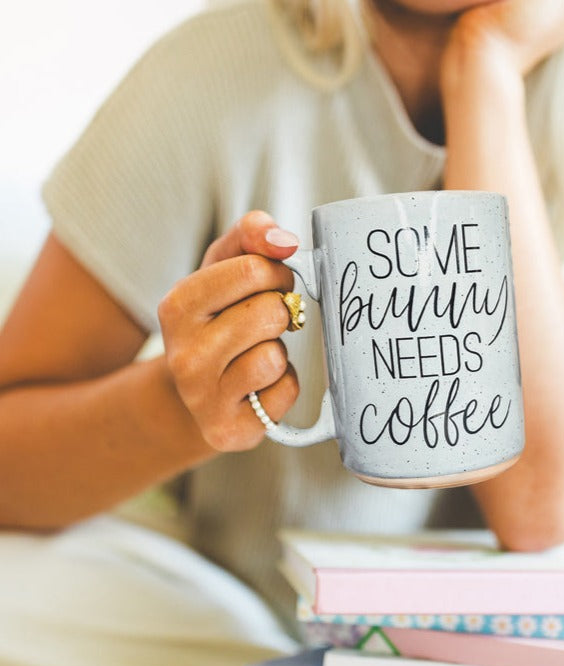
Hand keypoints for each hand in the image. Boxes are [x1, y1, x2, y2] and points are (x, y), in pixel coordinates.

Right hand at [158, 211, 300, 451]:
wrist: (197, 392)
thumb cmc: (219, 319)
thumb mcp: (224, 268)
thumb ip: (251, 235)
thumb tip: (285, 241)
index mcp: (178, 306)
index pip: (252, 270)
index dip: (276, 273)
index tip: (272, 283)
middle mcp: (183, 354)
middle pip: (269, 313)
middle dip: (282, 311)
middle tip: (269, 320)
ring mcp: (203, 397)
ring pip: (275, 357)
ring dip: (279, 352)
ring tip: (257, 354)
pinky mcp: (228, 430)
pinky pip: (284, 392)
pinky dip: (283, 385)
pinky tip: (260, 385)